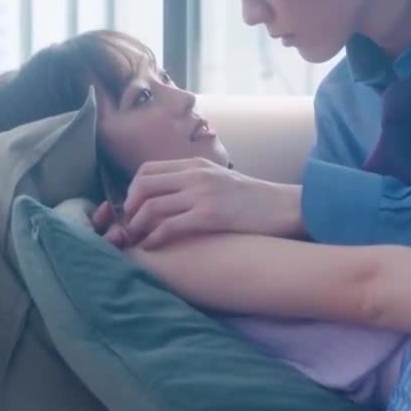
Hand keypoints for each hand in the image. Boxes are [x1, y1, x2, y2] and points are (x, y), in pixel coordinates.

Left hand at [91, 157, 302, 248]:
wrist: (283, 207)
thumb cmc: (252, 199)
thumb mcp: (219, 180)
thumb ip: (194, 182)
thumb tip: (168, 196)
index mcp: (195, 164)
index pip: (147, 169)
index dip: (132, 189)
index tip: (131, 207)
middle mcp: (195, 174)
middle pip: (143, 185)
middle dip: (129, 207)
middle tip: (127, 225)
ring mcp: (201, 193)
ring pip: (152, 206)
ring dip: (137, 225)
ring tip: (135, 239)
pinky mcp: (209, 215)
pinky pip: (170, 225)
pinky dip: (154, 237)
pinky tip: (152, 245)